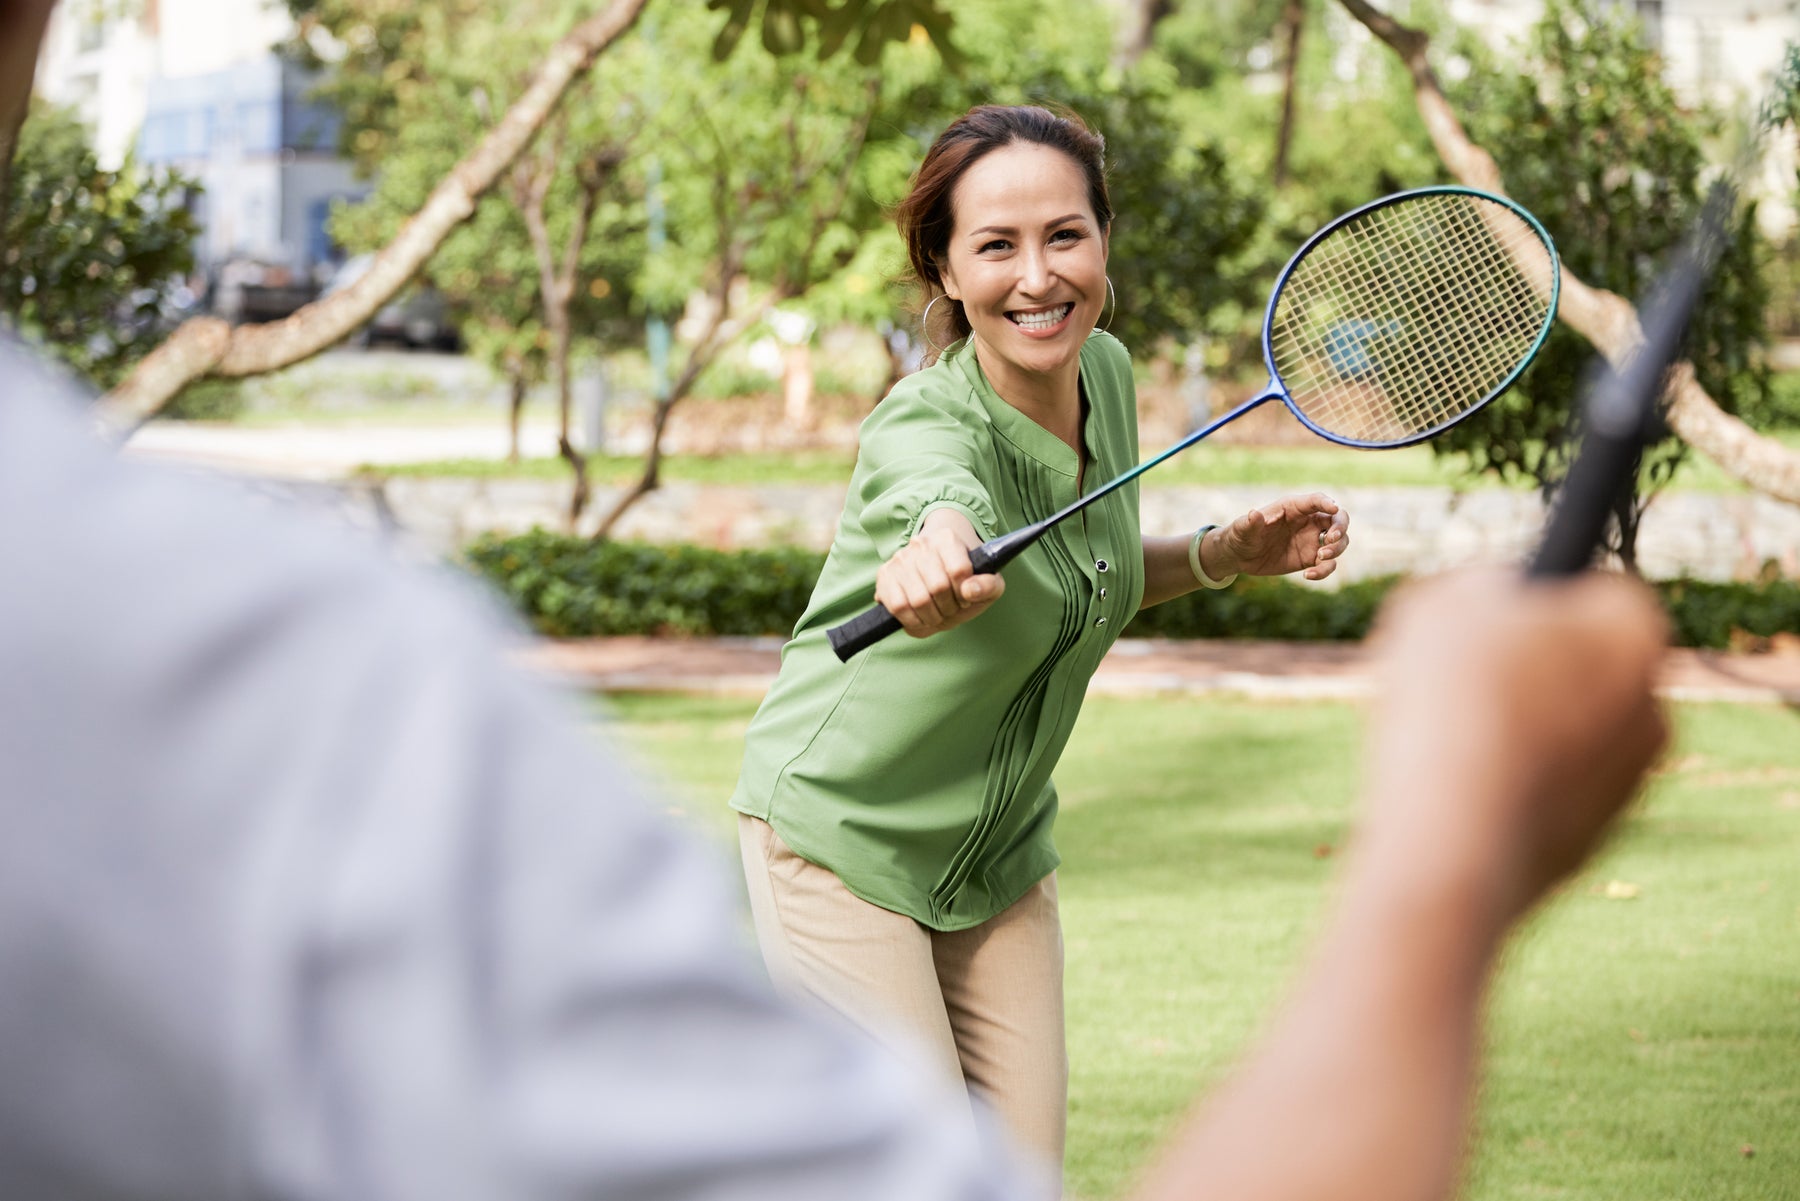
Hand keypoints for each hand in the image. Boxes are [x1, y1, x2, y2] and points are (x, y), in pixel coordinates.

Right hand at [874, 508, 1005, 638]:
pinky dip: (912, 620)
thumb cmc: (963, 578)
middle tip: (950, 608)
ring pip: (918, 599)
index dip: (965, 594)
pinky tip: (920, 617)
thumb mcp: (987, 582)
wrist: (937, 569)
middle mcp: (921, 544)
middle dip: (948, 608)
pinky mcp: (884, 575)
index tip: (965, 597)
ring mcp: (900, 559)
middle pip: (938, 587)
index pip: (959, 571)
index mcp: (948, 539)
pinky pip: (898, 606)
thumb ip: (989, 586)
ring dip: (931, 617)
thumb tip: (969, 590)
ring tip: (936, 614)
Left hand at [1201, 493, 1349, 581]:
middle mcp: (1307, 521)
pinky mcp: (1311, 559)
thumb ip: (1250, 523)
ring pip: (1340, 541)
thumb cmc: (1241, 535)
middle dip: (1340, 527)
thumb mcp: (1242, 529)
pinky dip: (1325, 570)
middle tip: (1330, 539)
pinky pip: (1328, 564)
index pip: (1316, 500)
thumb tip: (1254, 514)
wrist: (1240, 556)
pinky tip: (1308, 575)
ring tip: (1320, 558)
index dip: (1326, 503)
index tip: (1333, 509)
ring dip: (1337, 549)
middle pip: (1337, 518)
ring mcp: (1312, 540)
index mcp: (1293, 507)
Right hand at [1361, 569, 1669, 924]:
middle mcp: (1651, 706)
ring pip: (1567, 734)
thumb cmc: (1455, 705)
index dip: (1537, 604)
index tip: (1489, 622)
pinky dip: (1512, 788)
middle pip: (1586, 668)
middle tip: (1463, 679)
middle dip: (1534, 671)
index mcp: (1632, 632)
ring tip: (1448, 742)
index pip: (1598, 594)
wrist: (1456, 839)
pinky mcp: (1594, 841)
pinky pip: (1547, 794)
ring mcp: (1628, 781)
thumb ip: (1479, 588)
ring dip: (1520, 731)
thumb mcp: (1443, 605)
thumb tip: (1492, 599)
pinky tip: (1459, 792)